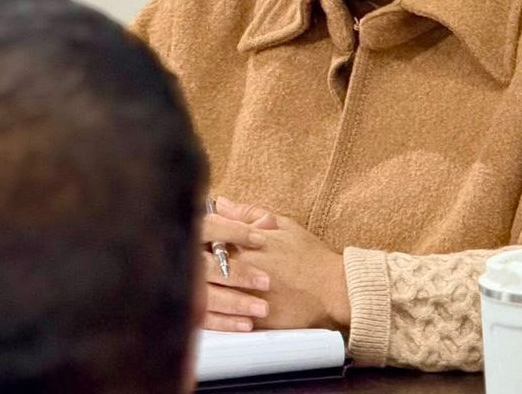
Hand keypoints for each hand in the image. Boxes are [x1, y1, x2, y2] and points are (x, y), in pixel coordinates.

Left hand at [201, 197, 350, 332]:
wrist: (334, 291)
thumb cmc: (310, 257)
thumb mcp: (282, 225)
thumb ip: (248, 214)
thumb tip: (222, 202)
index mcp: (245, 245)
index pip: (206, 237)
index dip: (194, 237)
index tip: (191, 238)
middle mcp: (242, 270)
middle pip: (200, 264)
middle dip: (192, 262)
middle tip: (187, 261)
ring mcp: (246, 296)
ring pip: (207, 293)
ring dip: (198, 288)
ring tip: (197, 286)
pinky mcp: (252, 320)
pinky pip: (223, 320)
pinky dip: (213, 314)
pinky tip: (207, 310)